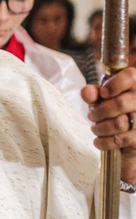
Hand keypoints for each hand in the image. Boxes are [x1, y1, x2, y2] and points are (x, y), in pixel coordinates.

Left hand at [83, 66, 135, 181]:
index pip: (131, 76)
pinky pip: (120, 140)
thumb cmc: (113, 107)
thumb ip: (94, 92)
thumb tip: (87, 92)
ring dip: (100, 127)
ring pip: (119, 123)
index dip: (114, 84)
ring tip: (95, 127)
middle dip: (99, 111)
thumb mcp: (102, 97)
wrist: (126, 132)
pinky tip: (98, 140)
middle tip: (91, 115)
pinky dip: (104, 142)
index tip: (102, 93)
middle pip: (120, 103)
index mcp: (135, 84)